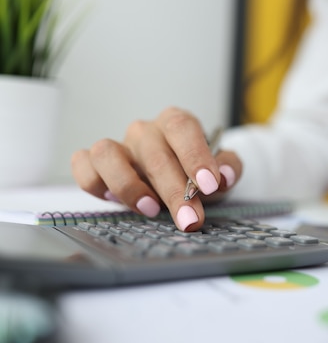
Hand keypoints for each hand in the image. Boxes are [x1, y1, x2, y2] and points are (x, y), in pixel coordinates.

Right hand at [71, 107, 241, 230]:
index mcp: (176, 123)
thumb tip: (226, 175)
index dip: (195, 155)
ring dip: (128, 184)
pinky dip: (94, 182)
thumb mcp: (220, 170)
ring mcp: (119, 146)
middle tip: (190, 219)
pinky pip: (82, 165)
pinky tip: (114, 199)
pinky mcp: (95, 162)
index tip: (208, 184)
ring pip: (107, 153)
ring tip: (151, 209)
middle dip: (174, 191)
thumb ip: (230, 167)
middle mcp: (145, 132)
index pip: (183, 128)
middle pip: (154, 153)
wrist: (180, 179)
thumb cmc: (197, 173)